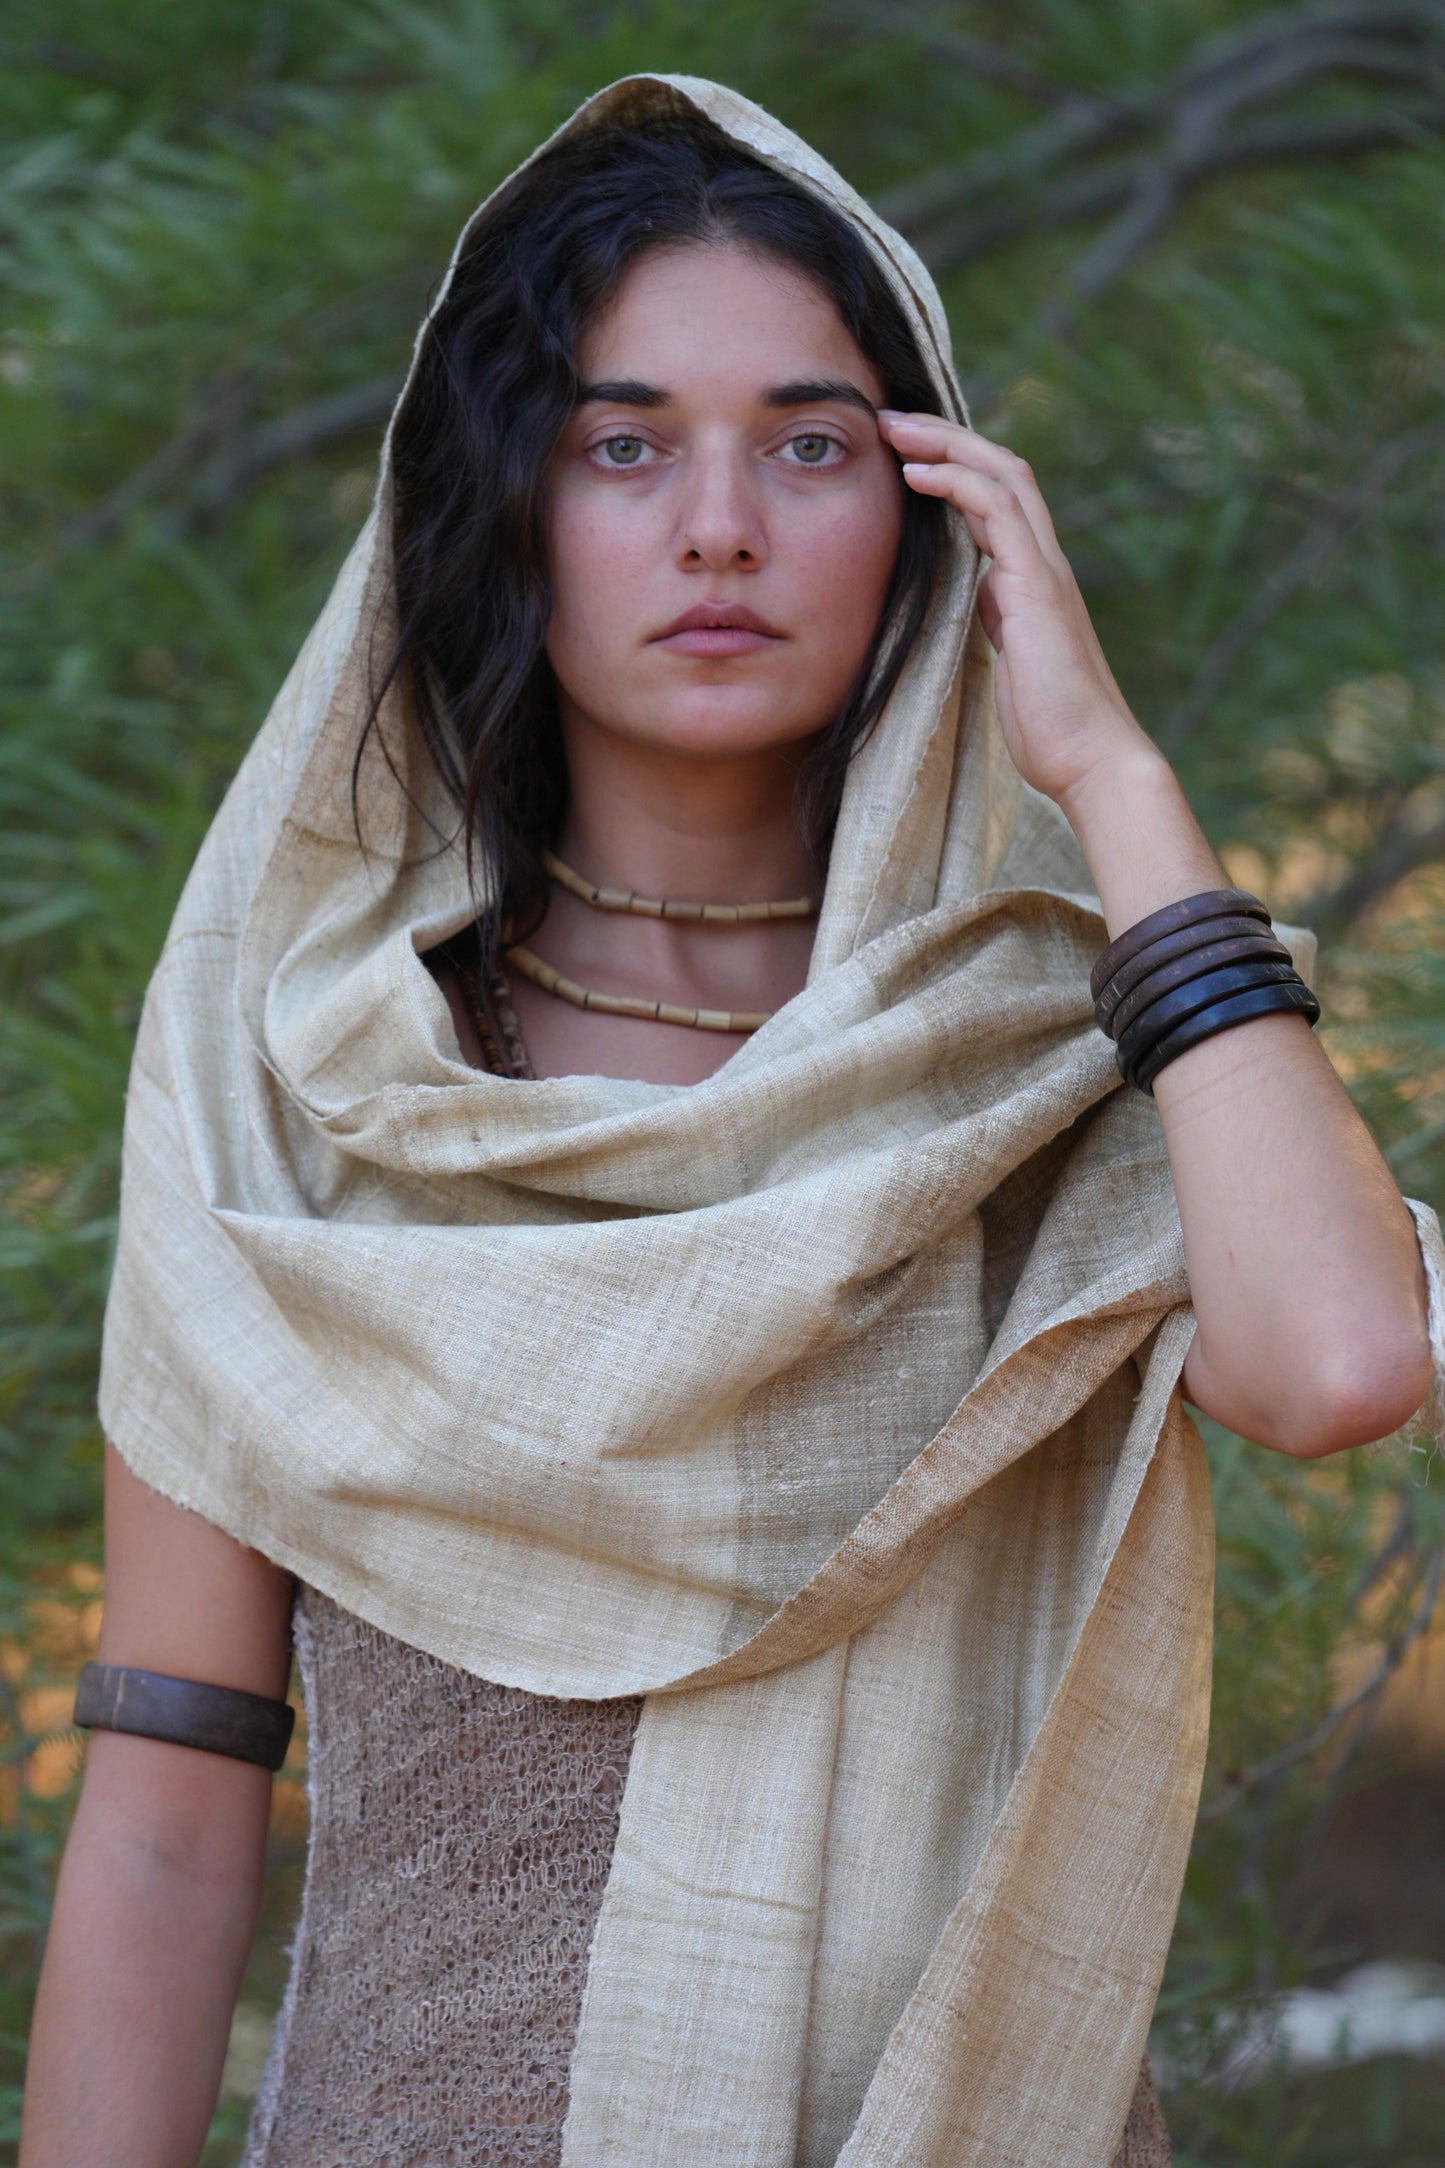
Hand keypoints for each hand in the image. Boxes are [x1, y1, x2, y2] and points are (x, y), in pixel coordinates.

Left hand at [878, 411, 1155, 810]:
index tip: (900, 453)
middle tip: (889, 417)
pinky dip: (956, 482)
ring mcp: (1045, 569)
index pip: (994, 499)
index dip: (951, 467)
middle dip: (944, 436)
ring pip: (1002, 474)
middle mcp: (1043, 563)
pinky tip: (918, 472)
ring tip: (895, 427)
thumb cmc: (1048, 729)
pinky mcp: (1038, 585)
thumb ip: (991, 623)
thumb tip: (972, 600)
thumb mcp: (1006, 664)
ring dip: (945, 442)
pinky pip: (1000, 510)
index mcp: (1031, 580)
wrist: (1090, 761)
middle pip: (1000, 469)